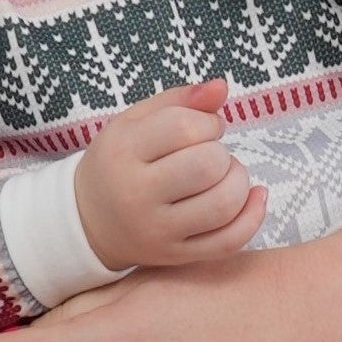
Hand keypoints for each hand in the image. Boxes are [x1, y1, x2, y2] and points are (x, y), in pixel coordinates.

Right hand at [72, 77, 265, 270]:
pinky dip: (252, 216)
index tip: (202, 127)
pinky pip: (229, 241)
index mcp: (122, 151)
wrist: (88, 221)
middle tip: (209, 153)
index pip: (184, 128)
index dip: (206, 122)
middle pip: (206, 166)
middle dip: (221, 153)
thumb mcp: (134, 123)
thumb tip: (222, 86)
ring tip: (224, 174)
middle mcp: (136, 194)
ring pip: (223, 205)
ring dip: (238, 181)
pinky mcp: (176, 256)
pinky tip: (254, 196)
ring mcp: (158, 230)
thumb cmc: (118, 162)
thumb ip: (178, 101)